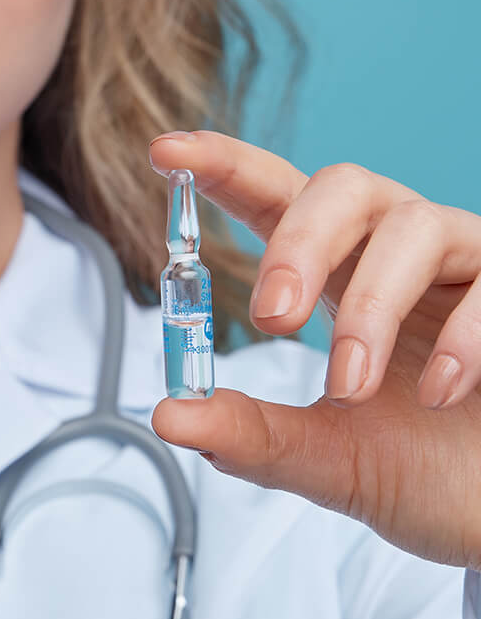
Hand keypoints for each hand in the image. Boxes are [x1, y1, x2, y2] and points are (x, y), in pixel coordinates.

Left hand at [148, 130, 480, 571]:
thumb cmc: (426, 466)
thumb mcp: (328, 458)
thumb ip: (253, 435)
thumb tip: (170, 416)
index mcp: (339, 269)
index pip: (275, 196)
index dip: (224, 166)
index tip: (167, 152)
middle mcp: (399, 247)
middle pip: (343, 186)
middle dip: (299, 242)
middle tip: (271, 317)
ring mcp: (467, 263)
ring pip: (413, 226)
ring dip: (370, 307)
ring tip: (350, 385)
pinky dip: (460, 338)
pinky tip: (438, 393)